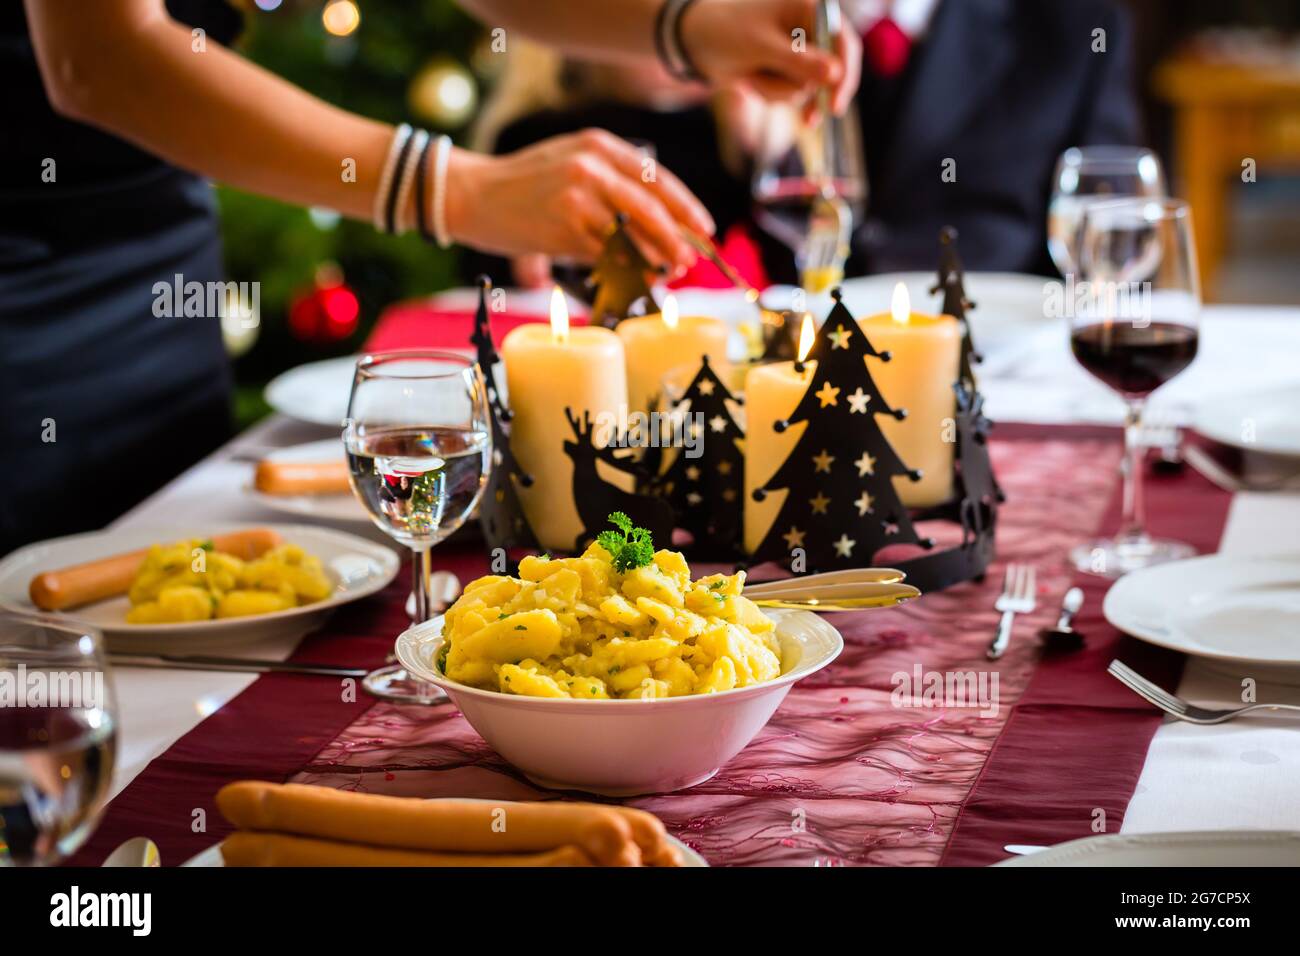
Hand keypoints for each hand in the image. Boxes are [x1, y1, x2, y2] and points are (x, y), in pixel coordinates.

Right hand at [444, 130, 713, 271]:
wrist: (474, 195)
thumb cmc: (526, 186)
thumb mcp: (572, 163)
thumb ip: (611, 183)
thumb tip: (660, 223)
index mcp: (599, 145)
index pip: (655, 177)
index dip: (685, 206)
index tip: (703, 228)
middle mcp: (591, 165)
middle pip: (650, 207)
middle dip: (676, 237)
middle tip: (689, 259)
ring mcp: (577, 195)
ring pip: (631, 233)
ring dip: (653, 258)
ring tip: (668, 272)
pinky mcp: (564, 225)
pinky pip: (606, 253)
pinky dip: (625, 269)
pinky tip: (636, 278)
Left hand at [683, 0, 861, 113]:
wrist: (696, 43)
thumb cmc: (726, 31)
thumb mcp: (761, 46)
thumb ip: (798, 61)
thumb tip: (834, 75)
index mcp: (809, 9)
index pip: (843, 42)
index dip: (845, 74)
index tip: (835, 104)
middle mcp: (809, 29)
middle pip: (832, 71)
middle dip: (811, 91)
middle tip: (809, 120)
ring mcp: (799, 53)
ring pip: (807, 87)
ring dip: (780, 90)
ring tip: (753, 74)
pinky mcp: (786, 71)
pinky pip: (791, 94)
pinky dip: (771, 94)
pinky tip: (752, 79)